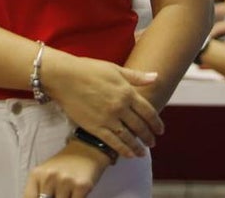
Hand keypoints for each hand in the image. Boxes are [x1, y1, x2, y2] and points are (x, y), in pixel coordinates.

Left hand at [23, 142, 108, 197]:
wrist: (86, 150)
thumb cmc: (63, 165)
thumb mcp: (45, 174)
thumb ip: (39, 190)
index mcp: (37, 174)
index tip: (45, 197)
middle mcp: (49, 177)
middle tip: (57, 192)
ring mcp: (65, 181)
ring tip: (68, 191)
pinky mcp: (81, 186)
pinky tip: (76, 192)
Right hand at [43, 52, 161, 157]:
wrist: (64, 77)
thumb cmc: (88, 69)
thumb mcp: (115, 69)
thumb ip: (136, 76)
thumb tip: (155, 76)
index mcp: (127, 92)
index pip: (149, 112)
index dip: (156, 123)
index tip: (160, 130)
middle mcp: (120, 107)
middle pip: (140, 126)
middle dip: (148, 136)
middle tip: (152, 142)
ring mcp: (108, 118)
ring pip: (128, 137)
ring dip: (138, 146)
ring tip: (142, 152)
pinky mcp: (95, 127)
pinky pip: (113, 143)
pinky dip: (123, 150)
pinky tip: (129, 154)